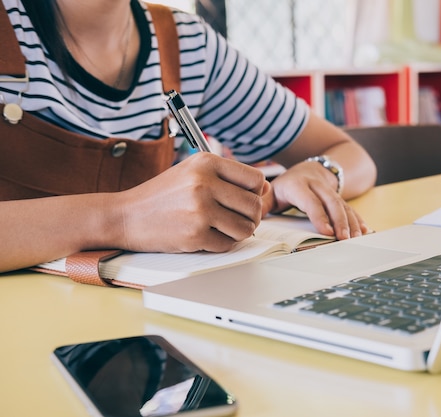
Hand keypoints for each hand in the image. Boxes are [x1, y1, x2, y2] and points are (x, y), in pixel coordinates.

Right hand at [114, 153, 266, 252]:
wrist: (125, 216)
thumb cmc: (162, 195)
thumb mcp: (193, 173)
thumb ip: (228, 178)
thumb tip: (265, 189)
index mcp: (206, 162)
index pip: (256, 178)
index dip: (255, 192)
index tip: (243, 199)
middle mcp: (204, 183)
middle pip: (255, 205)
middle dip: (250, 216)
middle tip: (235, 218)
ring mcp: (200, 210)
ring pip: (246, 227)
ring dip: (238, 232)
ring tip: (221, 227)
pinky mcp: (195, 234)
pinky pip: (227, 244)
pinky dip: (221, 244)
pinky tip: (205, 236)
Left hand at [263, 161, 368, 239]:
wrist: (311, 169)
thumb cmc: (289, 185)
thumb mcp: (272, 190)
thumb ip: (262, 203)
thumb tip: (251, 220)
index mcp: (298, 184)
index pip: (310, 201)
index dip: (319, 216)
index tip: (326, 231)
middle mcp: (317, 186)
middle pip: (331, 202)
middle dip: (339, 220)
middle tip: (343, 238)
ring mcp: (330, 191)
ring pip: (343, 205)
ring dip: (351, 222)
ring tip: (355, 238)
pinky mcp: (340, 197)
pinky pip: (351, 207)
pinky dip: (358, 220)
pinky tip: (364, 231)